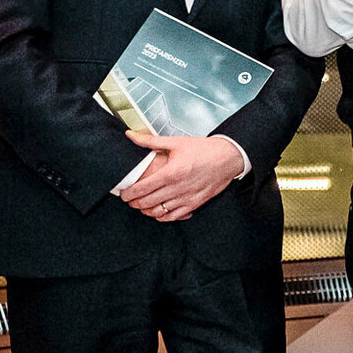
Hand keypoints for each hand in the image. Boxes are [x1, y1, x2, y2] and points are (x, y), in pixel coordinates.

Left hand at [119, 132, 243, 223]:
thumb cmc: (204, 149)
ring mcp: (187, 198)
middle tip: (130, 199)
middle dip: (134, 203)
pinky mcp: (195, 204)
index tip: (123, 193)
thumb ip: (150, 141)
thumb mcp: (176, 142)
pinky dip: (162, 216)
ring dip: (146, 210)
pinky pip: (173, 217)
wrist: (229, 157)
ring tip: (142, 205)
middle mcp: (178, 188)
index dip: (128, 194)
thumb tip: (130, 135)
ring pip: (158, 212)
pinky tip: (159, 211)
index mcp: (171, 173)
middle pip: (147, 203)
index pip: (141, 189)